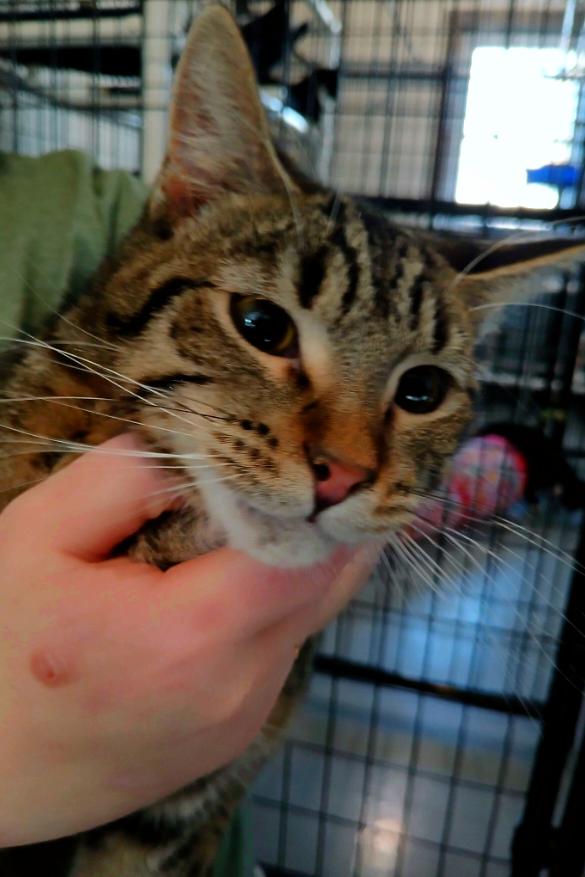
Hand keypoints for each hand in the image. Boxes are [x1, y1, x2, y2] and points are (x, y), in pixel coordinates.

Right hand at [0, 435, 377, 844]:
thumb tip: (209, 451)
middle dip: (313, 522)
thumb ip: (130, 474)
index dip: (310, 498)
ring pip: (310, 615)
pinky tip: (224, 584)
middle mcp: (240, 687)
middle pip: (325, 584)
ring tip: (249, 525)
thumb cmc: (3, 644)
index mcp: (191, 637)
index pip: (306, 554)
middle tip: (290, 474)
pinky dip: (272, 605)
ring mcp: (246, 717)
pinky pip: (282, 647)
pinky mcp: (241, 730)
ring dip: (293, 563)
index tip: (295, 456)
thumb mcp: (42, 532)